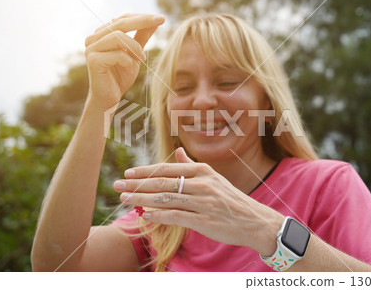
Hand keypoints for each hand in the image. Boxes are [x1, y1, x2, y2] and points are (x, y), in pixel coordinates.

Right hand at [84, 13, 164, 108]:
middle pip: (120, 23)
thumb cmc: (120, 76)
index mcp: (102, 34)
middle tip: (160, 20)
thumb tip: (155, 20)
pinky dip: (128, 61)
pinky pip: (117, 54)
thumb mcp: (135, 54)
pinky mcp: (93, 60)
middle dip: (142, 21)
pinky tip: (130, 69)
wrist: (109, 99)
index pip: (122, 19)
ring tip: (142, 58)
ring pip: (117, 36)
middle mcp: (93, 38)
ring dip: (135, 47)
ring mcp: (91, 48)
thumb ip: (142, 37)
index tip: (161, 18)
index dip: (141, 17)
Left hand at [113, 148, 283, 253]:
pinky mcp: (204, 220)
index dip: (145, 171)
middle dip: (137, 184)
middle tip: (117, 185)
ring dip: (142, 199)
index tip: (127, 173)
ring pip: (165, 198)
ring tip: (124, 199)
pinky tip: (145, 215)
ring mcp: (203, 202)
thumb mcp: (214, 177)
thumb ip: (192, 165)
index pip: (168, 168)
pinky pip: (176, 216)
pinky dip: (159, 215)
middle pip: (163, 182)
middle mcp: (202, 184)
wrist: (253, 220)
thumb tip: (177, 151)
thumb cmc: (230, 199)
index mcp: (203, 171)